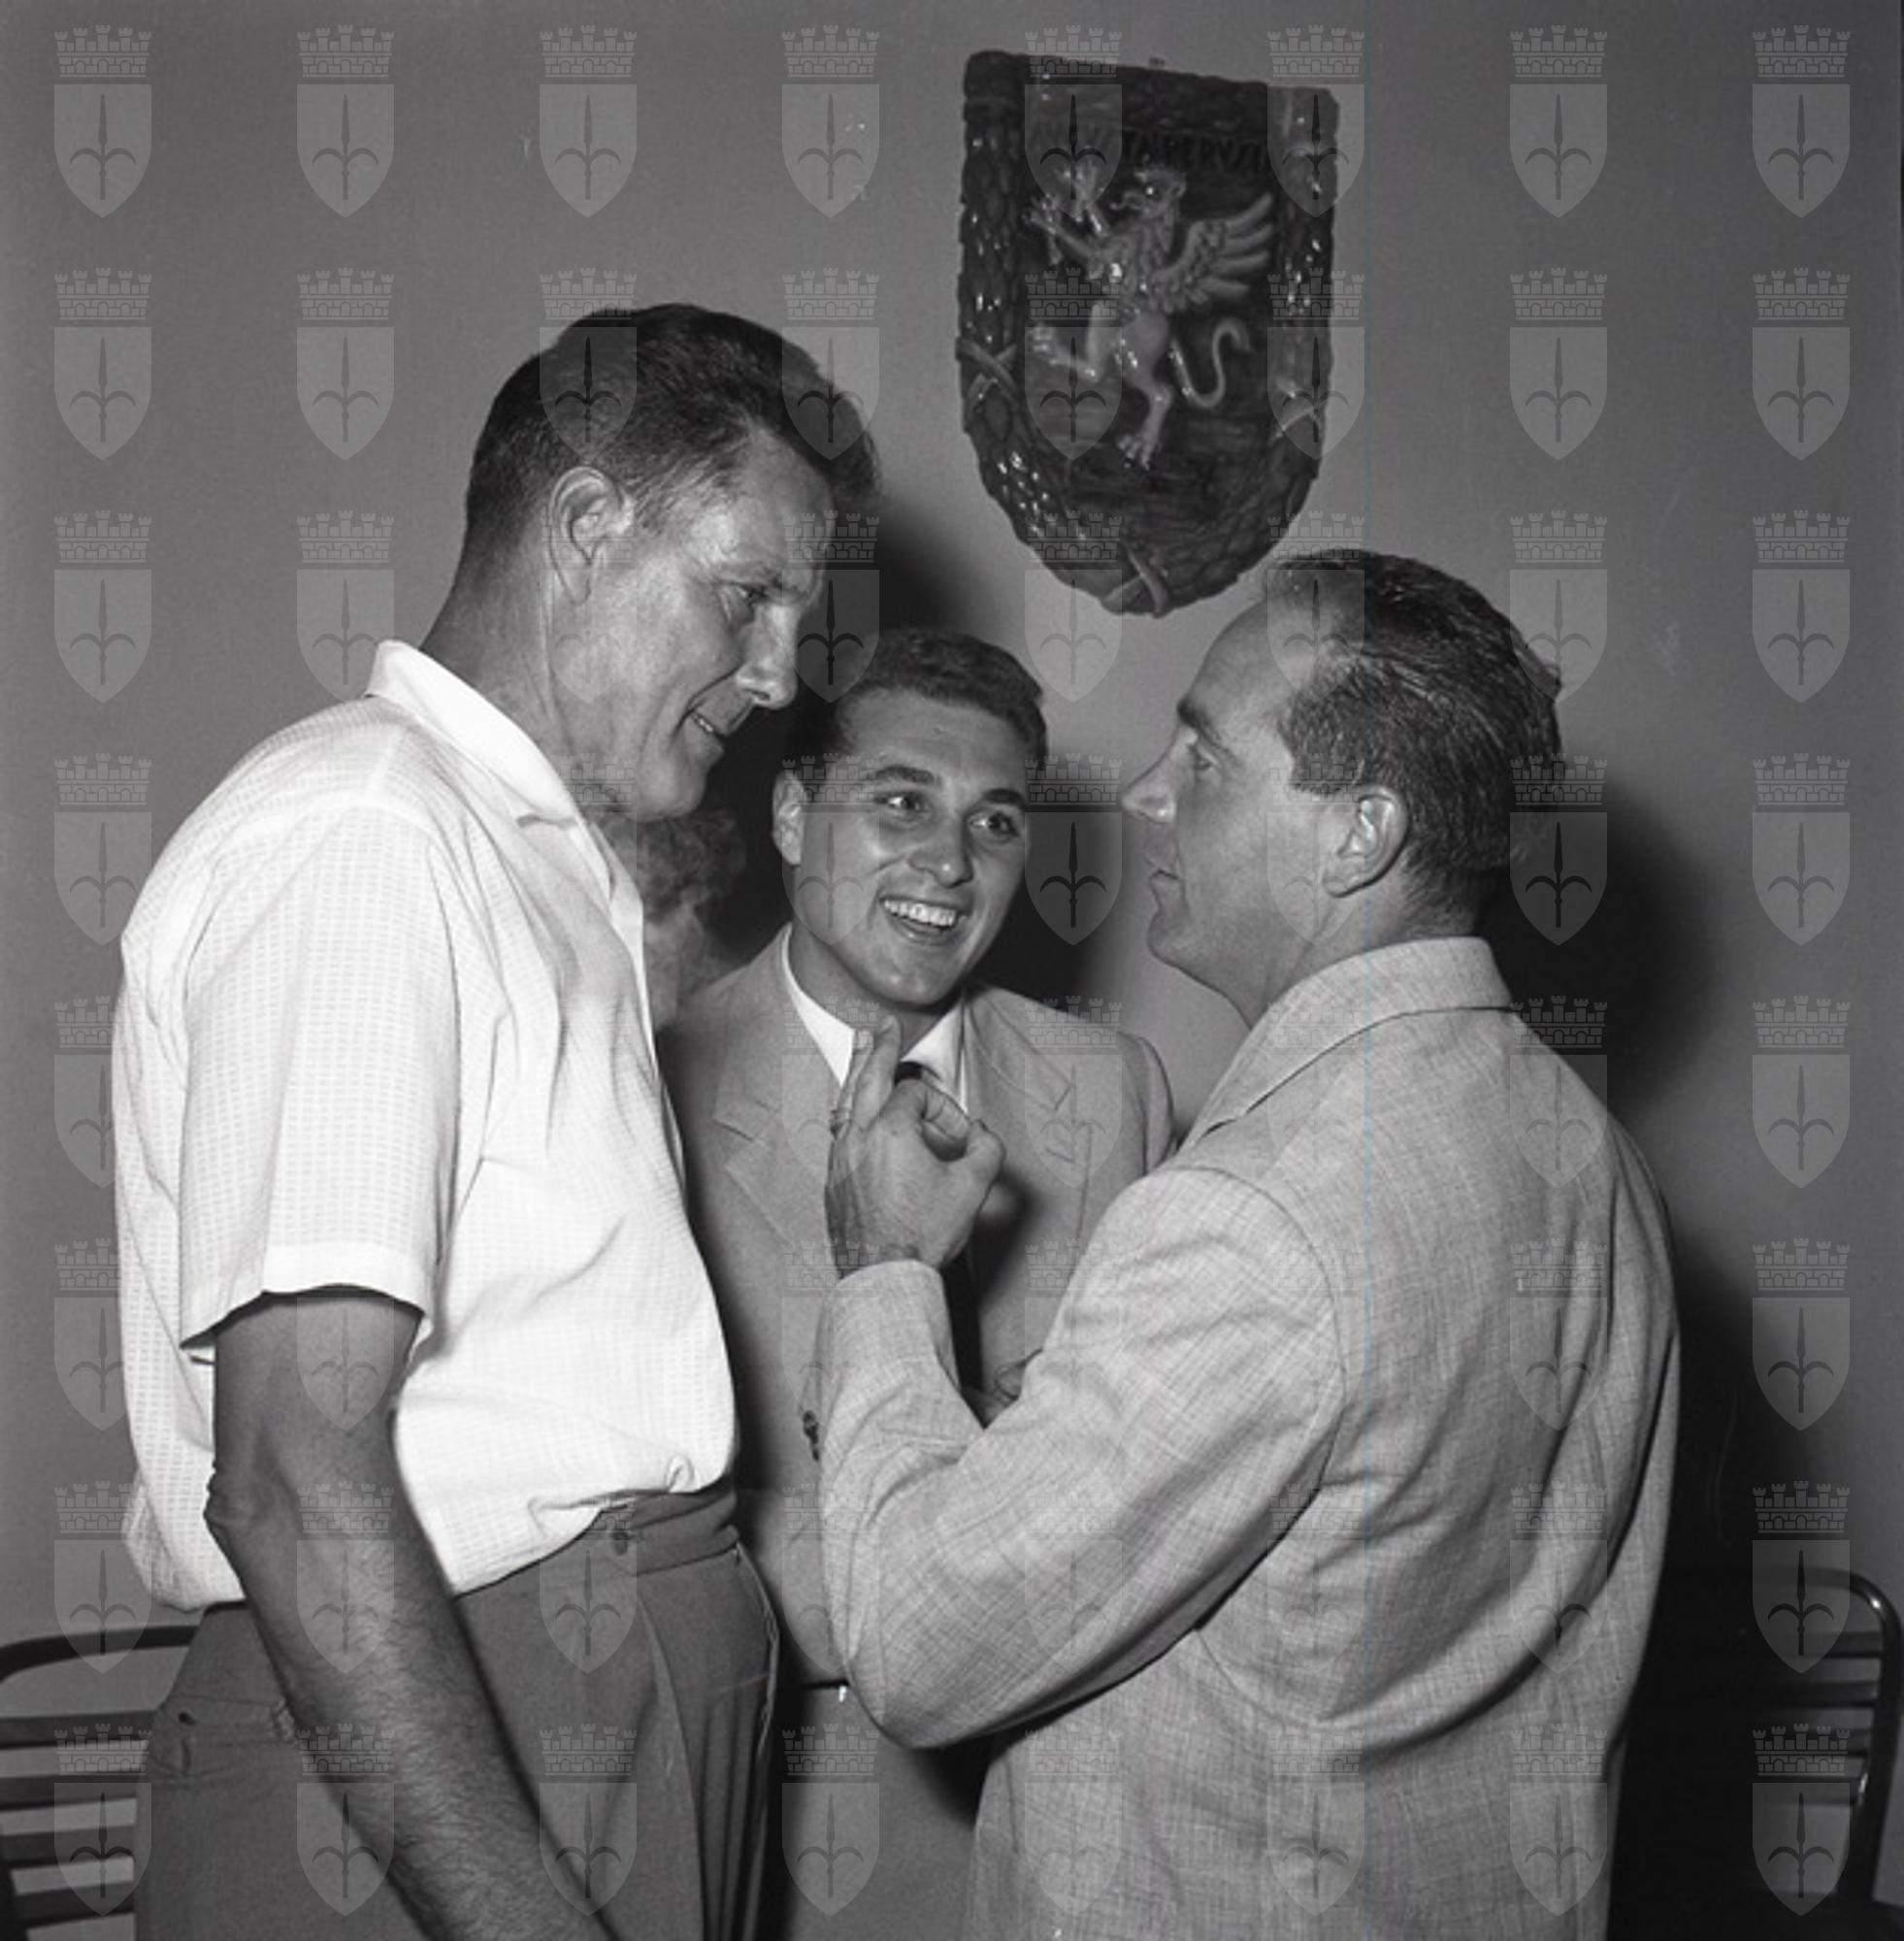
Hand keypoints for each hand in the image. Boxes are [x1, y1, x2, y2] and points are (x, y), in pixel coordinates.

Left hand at [825, 1017, 1003, 1275]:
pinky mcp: (833, 1182)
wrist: (884, 1275)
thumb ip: (986, 1150)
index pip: (916, 1095)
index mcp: (890, 1130)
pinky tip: (850, 1110)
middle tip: (882, 1027)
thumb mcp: (972, 1188)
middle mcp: (858, 1137)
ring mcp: (840, 1158)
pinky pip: (839, 1133)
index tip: (960, 1137)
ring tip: (858, 1050)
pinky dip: (849, 1112)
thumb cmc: (922, 1234)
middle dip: (878, 1048)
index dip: (944, 1108)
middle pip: (866, 1077)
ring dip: (857, 1074)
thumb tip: (982, 1136)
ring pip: (846, 1103)